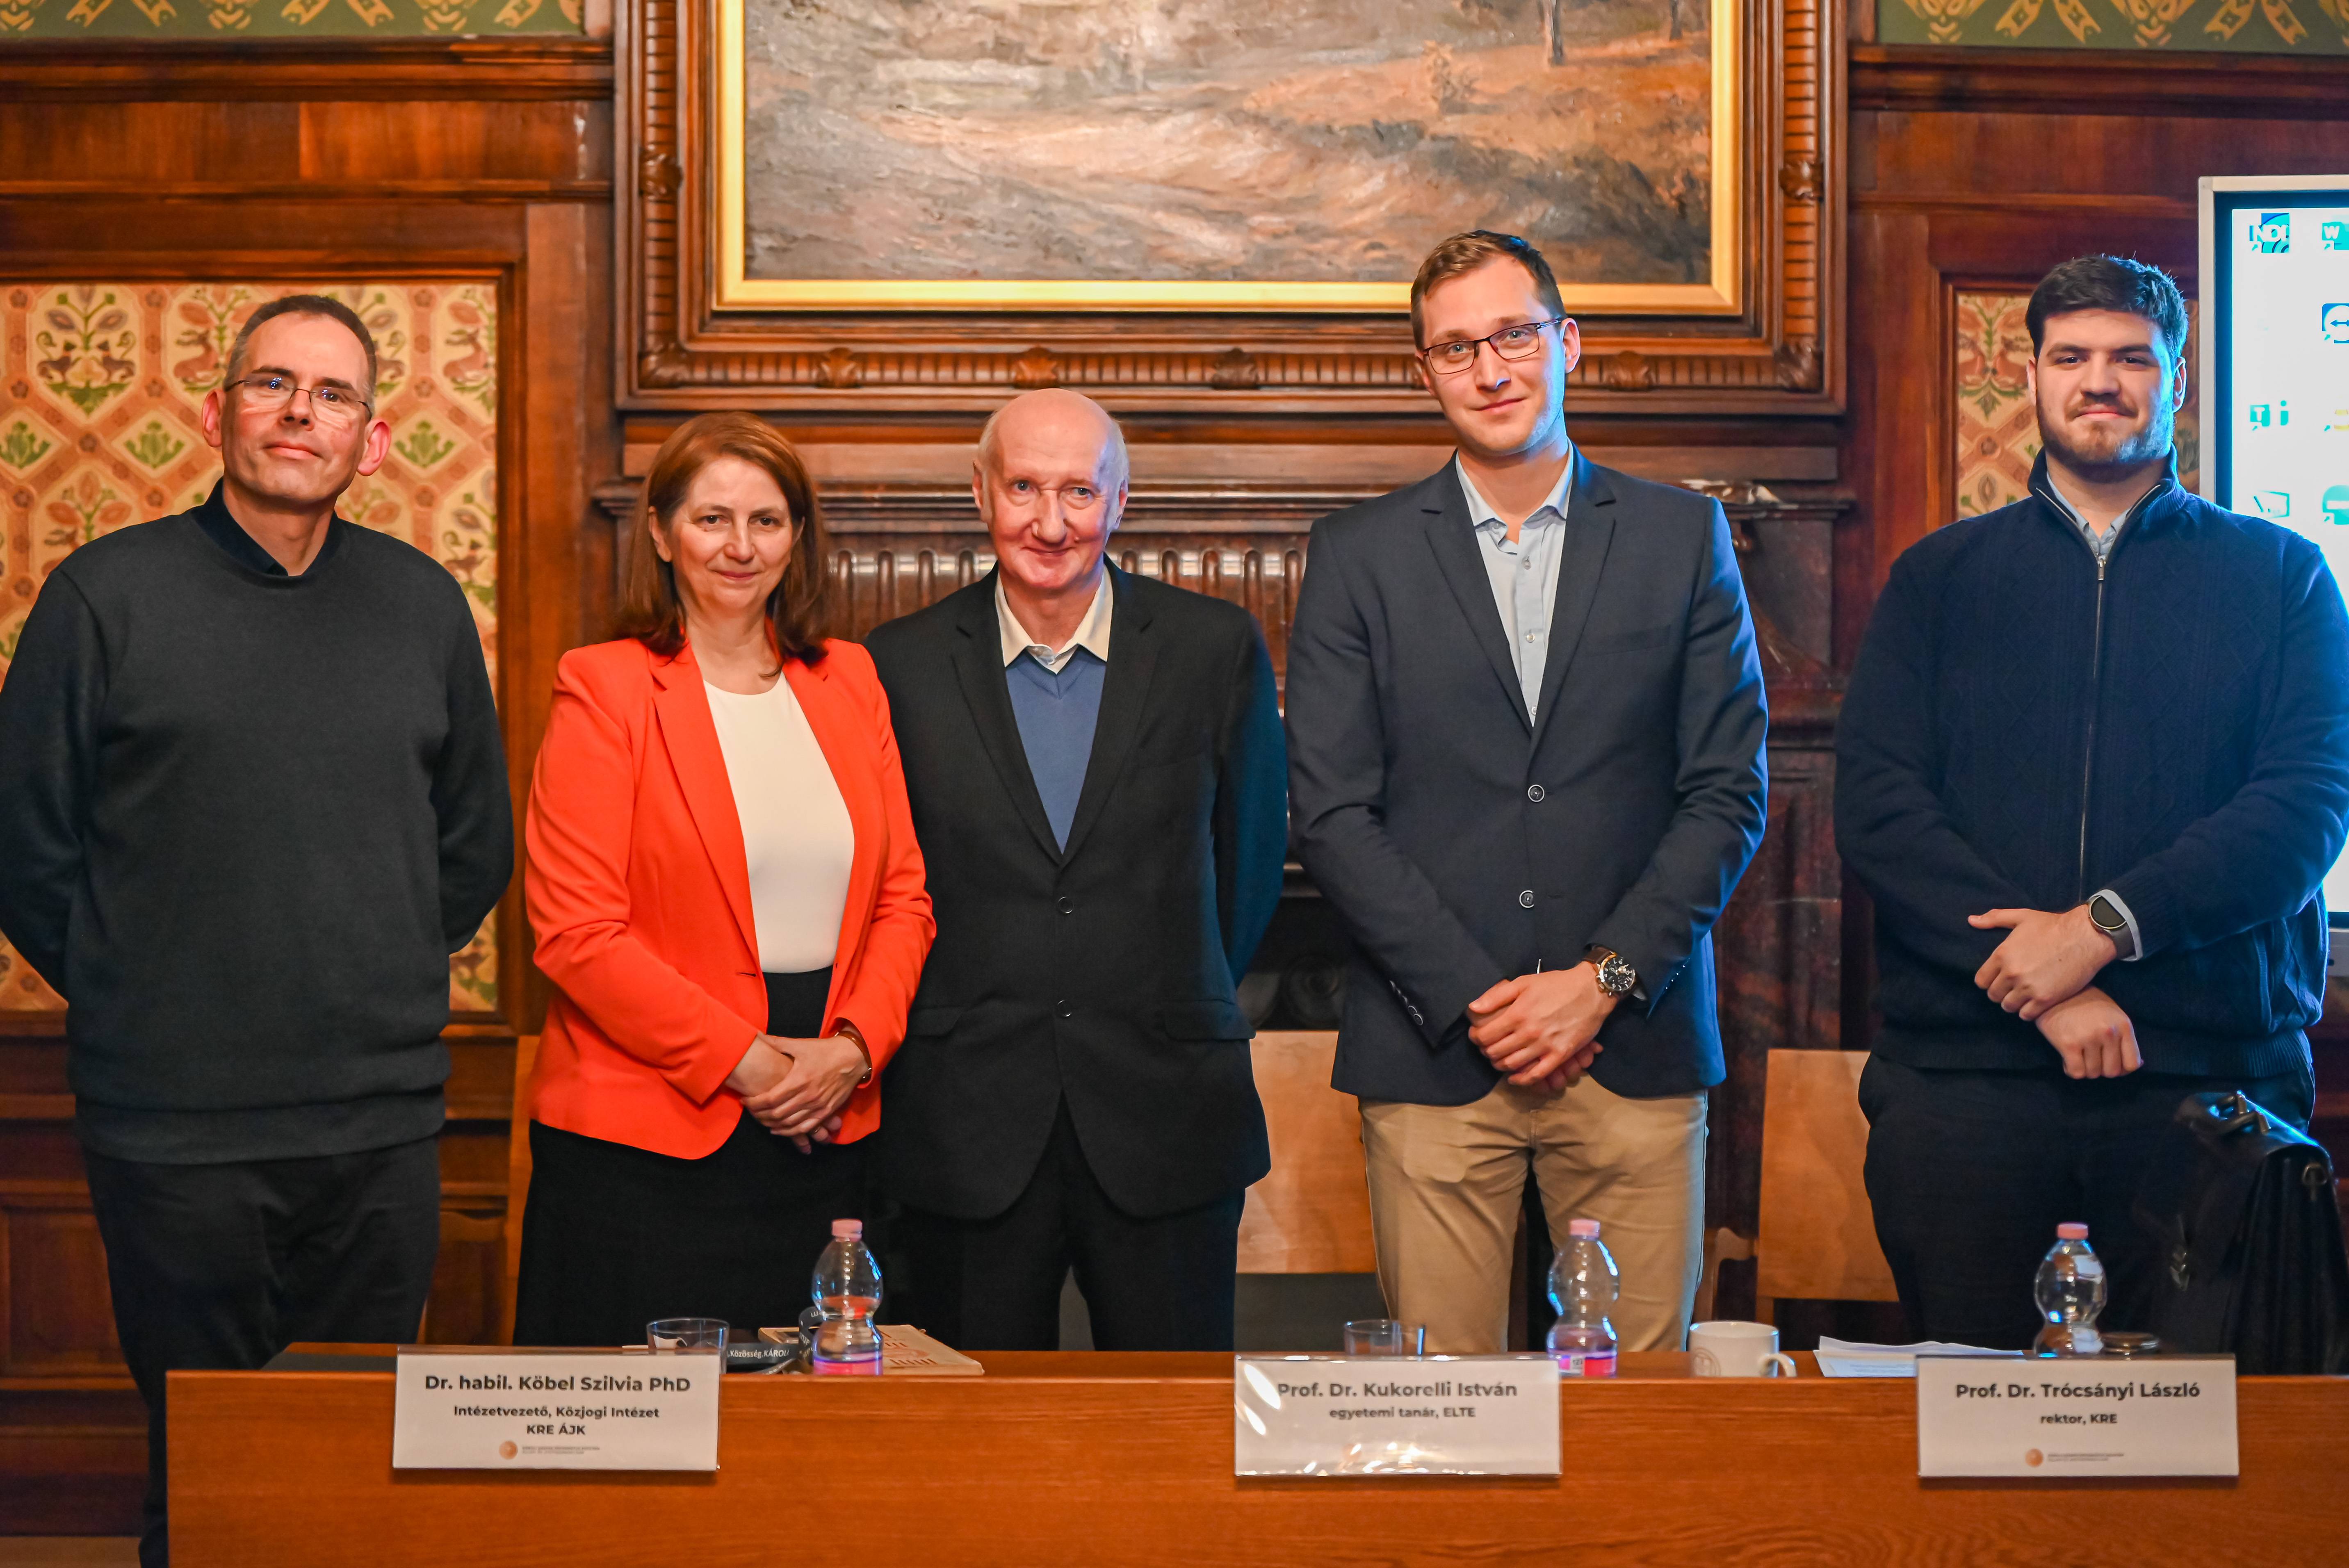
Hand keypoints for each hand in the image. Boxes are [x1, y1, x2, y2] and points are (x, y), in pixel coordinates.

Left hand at [740, 1034, 865, 1142]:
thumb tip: (756, 1036)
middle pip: (777, 1114)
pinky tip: (779, 1130)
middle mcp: (808, 1096)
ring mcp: (818, 1106)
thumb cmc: (825, 1050)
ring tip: (761, 1119)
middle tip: (750, 1111)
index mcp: (799, 1079)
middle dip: (759, 1115)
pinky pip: (805, 1127)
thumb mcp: (800, 1045)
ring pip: (789, 1124)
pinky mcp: (827, 1111)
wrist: (853, 1057)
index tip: (745, 1100)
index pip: (770, 1099)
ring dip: (772, 1125)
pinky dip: (790, 1132)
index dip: (754, 1103)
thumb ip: (777, 1043)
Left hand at [1465, 966, 1614, 1088]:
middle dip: (1486, 1051)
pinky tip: (1514, 1078)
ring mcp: (1545, 1046)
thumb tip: (1473, 1008)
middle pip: (1496, 1052)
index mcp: (1518, 1014)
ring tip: (1498, 1058)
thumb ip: (1496, 996)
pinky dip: (1522, 1080)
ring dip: (1500, 1065)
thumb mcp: (1524, 982)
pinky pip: (1537, 1075)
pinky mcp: (1560, 1055)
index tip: (1477, 1035)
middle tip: (1487, 1047)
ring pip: (1512, 1064)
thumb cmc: (1556, 984)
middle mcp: (1529, 1032)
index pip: (1485, 1035)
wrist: (1591, 991)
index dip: (1476, 1038)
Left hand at [1969, 905, 2116, 1020]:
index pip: (1981, 981)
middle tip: (2012, 988)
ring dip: (2014, 1003)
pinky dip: (2028, 1011)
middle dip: (2000, 993)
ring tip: (2023, 996)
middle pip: (1993, 995)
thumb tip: (1971, 920)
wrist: (2086, 937)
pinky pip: (2026, 1014)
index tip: (1998, 980)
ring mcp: (2028, 988)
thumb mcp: (2021, 917)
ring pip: (2008, 1007)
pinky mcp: (2045, 999)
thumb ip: (1994, 918)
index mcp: (2002, 955)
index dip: (1988, 981)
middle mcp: (2011, 973)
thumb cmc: (2053, 925)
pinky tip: (2035, 1003)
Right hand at [2035, 986, 2141, 1078]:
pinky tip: (2067, 1059)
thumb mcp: (2112, 1014)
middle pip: (2112, 1072)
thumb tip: (2140, 1064)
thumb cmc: (2085, 1004)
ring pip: (2093, 1073)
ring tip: (2078, 1055)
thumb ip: (2124, 1038)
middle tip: (2091, 1058)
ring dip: (2085, 1069)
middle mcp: (2109, 1032)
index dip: (2122, 1069)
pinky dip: (2071, 1070)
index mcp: (2123, 1025)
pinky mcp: (2068, 1044)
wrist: (2055, 992)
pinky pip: (2076, 1073)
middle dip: (2101, 1069)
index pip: (2131, 1064)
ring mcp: (2089, 1038)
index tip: (2110, 1063)